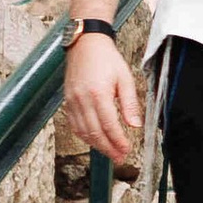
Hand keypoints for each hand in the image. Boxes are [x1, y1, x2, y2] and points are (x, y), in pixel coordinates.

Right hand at [63, 33, 143, 168]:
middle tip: (119, 158)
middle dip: (108, 149)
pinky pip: (74, 125)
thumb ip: (130, 103)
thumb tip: (135, 125)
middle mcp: (82, 100)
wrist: (85, 44)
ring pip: (83, 132)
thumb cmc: (107, 59)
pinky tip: (95, 140)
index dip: (118, 141)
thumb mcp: (125, 78)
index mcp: (98, 94)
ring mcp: (72, 101)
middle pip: (95, 133)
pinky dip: (84, 136)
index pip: (109, 126)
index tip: (127, 150)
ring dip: (97, 145)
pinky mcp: (67, 102)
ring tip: (110, 152)